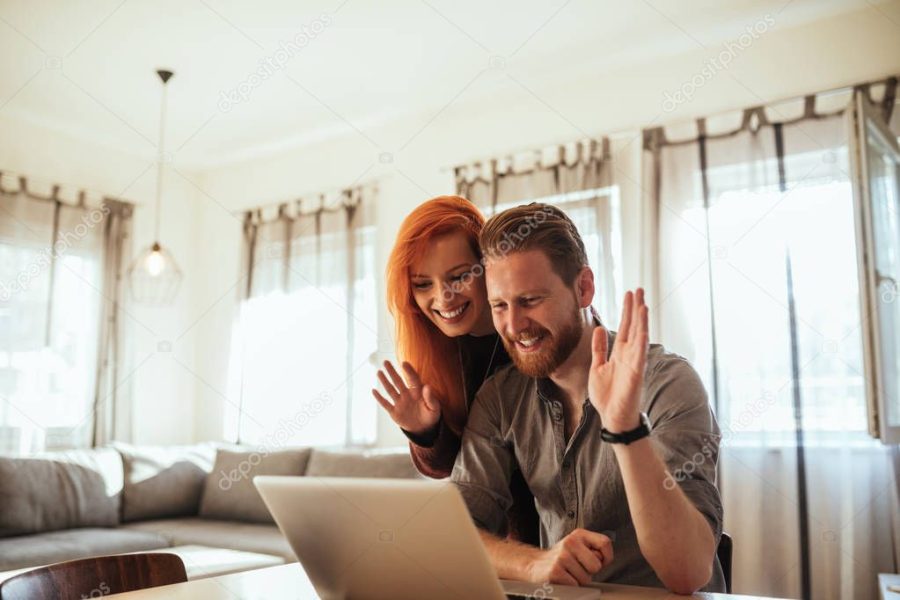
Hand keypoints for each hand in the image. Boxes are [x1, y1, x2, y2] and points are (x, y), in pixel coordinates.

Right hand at [372, 360, 440, 435]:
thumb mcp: (434, 408)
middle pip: (398, 381)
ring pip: (391, 390)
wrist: (424, 428)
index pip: (413, 379)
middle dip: (392, 372)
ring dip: (384, 381)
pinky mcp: (394, 412)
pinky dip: (379, 398)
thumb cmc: (430, 415)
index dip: (409, 371)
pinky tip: (373, 390)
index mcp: (417, 392)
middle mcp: (407, 395)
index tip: (404, 363)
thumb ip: (430, 398)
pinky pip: (386, 404)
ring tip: (379, 372)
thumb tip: (427, 386)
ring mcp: (400, 403)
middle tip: (385, 362)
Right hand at [526, 528, 612, 585]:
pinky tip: (563, 578)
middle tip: (578, 568)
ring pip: (586, 579)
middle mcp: (570, 542)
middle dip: (590, 572)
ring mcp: (561, 557)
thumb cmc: (562, 558)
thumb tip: (604, 559)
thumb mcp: (578, 546)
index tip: (599, 562)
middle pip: (596, 565)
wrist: (535, 564)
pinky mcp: (555, 572)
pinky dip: (571, 586)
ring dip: (579, 580)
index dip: (607, 557)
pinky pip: (575, 585)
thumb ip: (593, 549)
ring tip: (569, 573)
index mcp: (578, 534)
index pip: (604, 543)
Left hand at [589, 288, 648, 432]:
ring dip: (641, 321)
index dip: (627, 310)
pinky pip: (639, 355)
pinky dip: (641, 342)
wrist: (613, 418)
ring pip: (639, 337)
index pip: (626, 326)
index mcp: (620, 353)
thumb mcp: (598, 367)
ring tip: (642, 303)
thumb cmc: (607, 395)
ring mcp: (634, 364)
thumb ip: (599, 349)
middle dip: (635, 308)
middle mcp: (629, 355)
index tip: (629, 293)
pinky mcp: (635, 374)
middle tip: (638, 289)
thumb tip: (599, 328)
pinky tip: (642, 329)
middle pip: (634, 326)